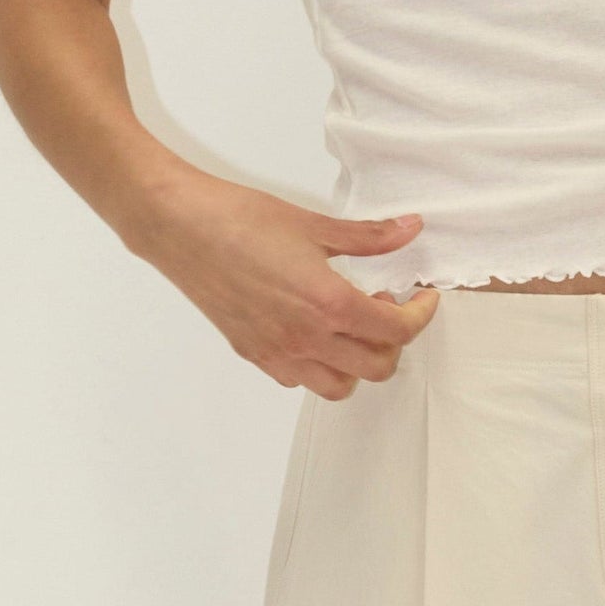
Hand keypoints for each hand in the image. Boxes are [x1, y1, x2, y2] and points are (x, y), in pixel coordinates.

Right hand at [133, 170, 439, 397]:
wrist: (181, 228)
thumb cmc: (241, 219)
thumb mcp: (314, 224)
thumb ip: (368, 237)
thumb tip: (410, 228)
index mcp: (329, 305)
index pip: (396, 330)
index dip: (421, 315)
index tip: (424, 297)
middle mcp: (306, 339)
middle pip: (377, 367)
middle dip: (395, 340)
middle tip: (389, 304)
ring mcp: (277, 353)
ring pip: (339, 385)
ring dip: (359, 361)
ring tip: (354, 322)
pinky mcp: (253, 354)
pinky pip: (300, 379)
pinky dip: (320, 366)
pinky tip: (316, 329)